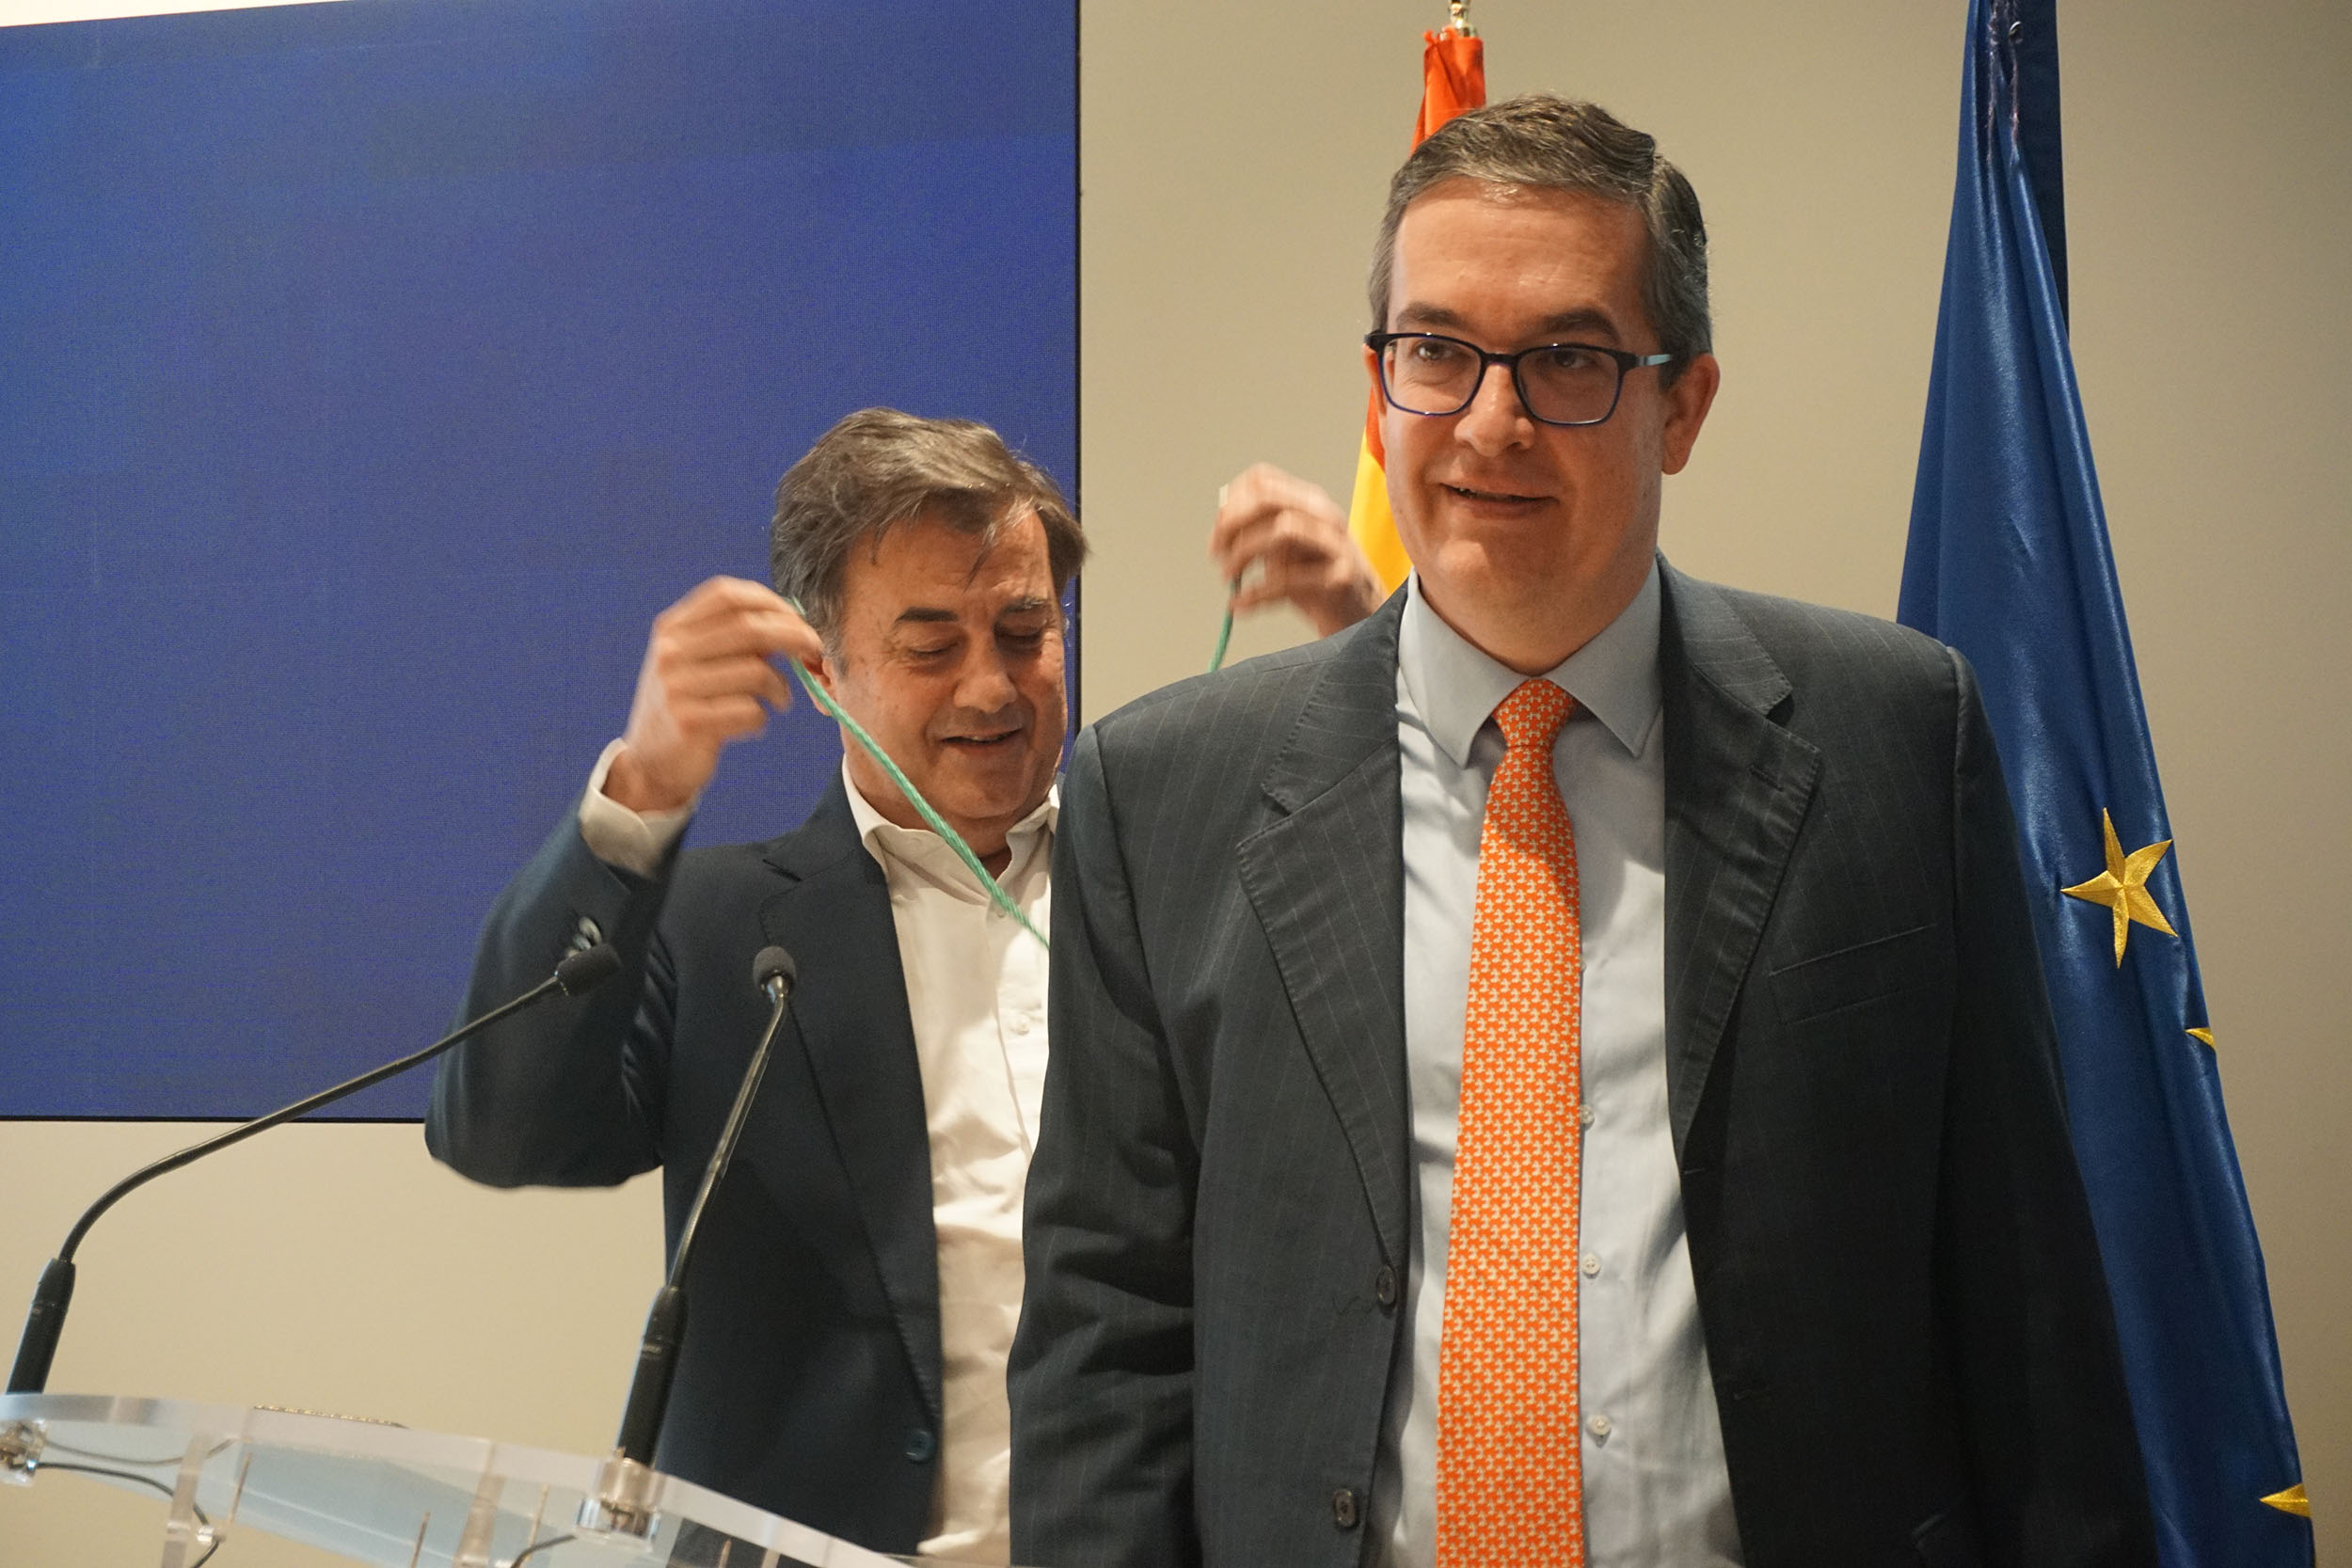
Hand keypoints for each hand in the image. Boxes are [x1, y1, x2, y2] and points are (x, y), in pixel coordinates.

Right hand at [602, 576, 822, 813]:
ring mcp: (676, 687)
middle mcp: (670, 653)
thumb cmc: (688, 706)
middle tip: (814, 651)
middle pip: (749, 628)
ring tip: (780, 700)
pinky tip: (754, 723)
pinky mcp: (690, 723)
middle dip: (794, 636)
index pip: (725, 594)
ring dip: (781, 687)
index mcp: (671, 629)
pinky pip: (751, 710)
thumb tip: (791, 622)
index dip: (769, 601)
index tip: (796, 619)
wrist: (650, 764)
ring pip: (756, 672)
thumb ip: (734, 639)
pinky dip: (763, 718)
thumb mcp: (696, 663)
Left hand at [1207, 464, 1384, 636]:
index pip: (1262, 479)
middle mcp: (1325, 515)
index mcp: (1310, 501)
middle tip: (1215, 553)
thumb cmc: (1318, 581)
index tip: (1217, 533)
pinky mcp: (1340, 577)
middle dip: (1232, 524)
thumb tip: (1222, 520)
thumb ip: (1259, 531)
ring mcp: (1337, 544)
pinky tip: (1239, 605)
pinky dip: (1255, 593)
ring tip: (1228, 577)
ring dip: (1244, 553)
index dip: (1231, 502)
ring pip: (1281, 530)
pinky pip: (1288, 579)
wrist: (1361, 615)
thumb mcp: (1285, 550)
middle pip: (1268, 499)